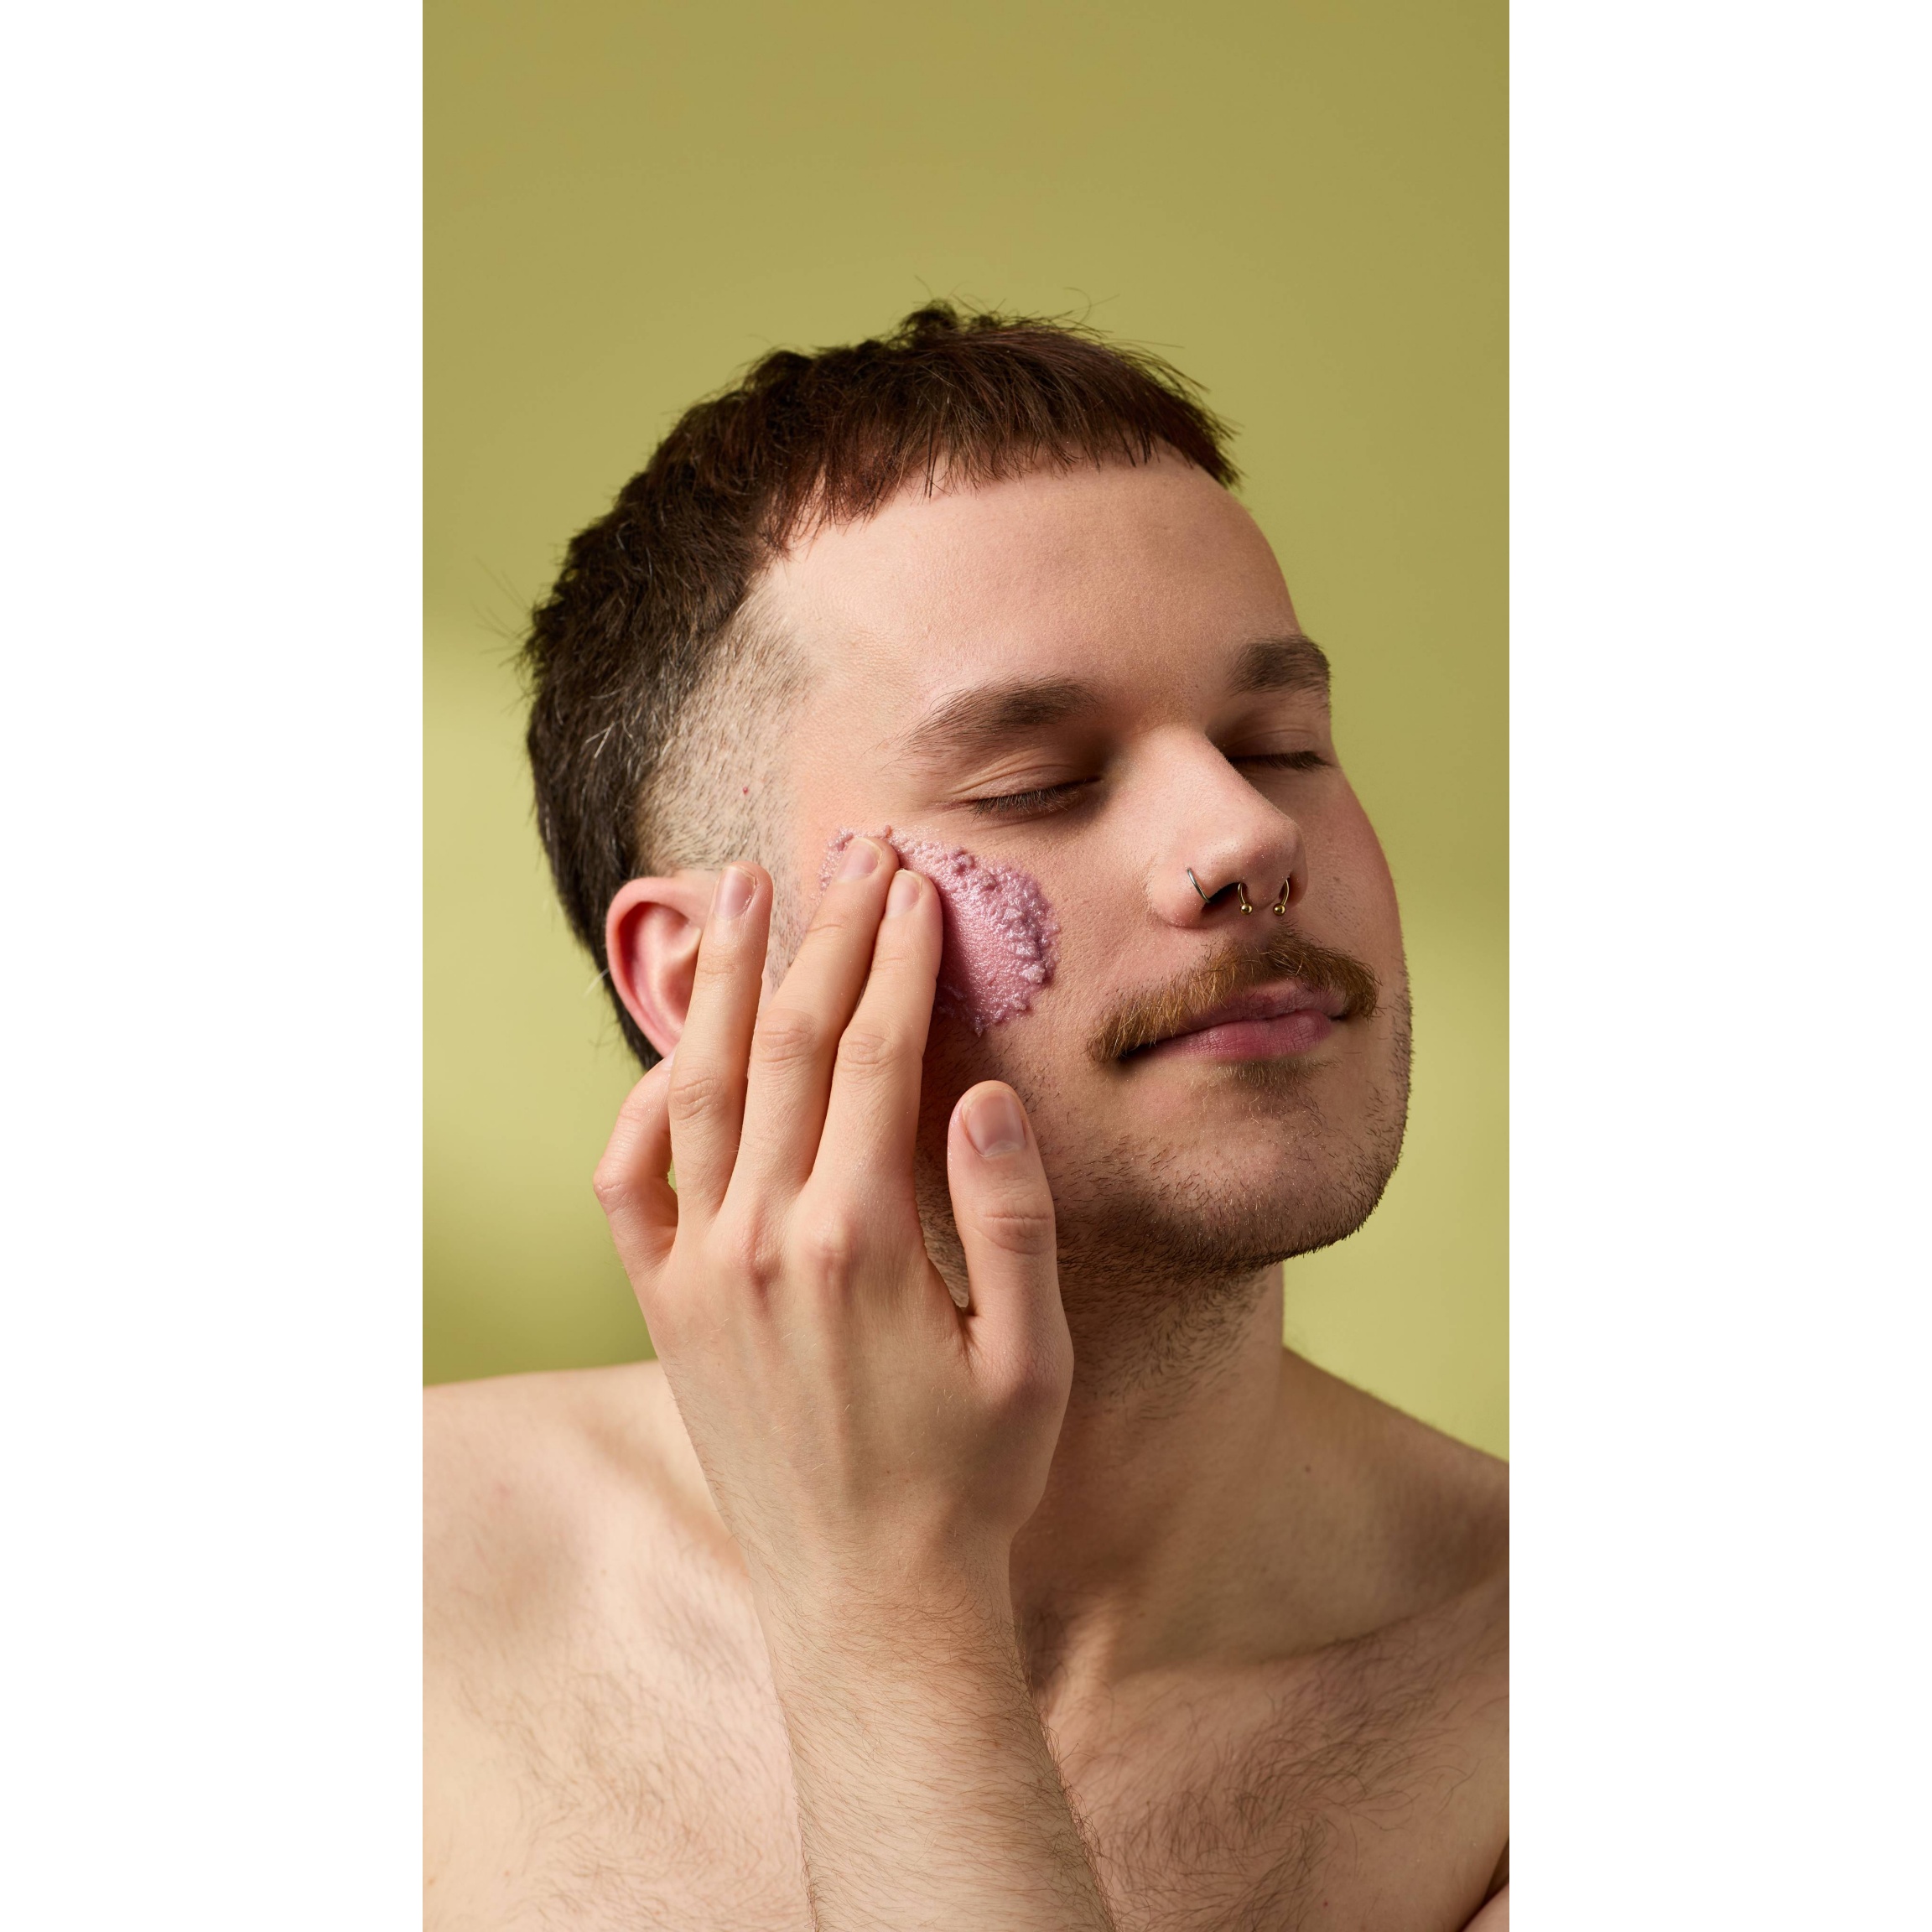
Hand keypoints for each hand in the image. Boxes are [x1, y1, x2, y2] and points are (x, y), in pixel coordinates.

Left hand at [592, 839, 1072, 1627]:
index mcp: (859, 1239)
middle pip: (787, 1043)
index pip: (874, 1053)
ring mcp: (700, 1270)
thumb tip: (985, 1091)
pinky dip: (644, 1103)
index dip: (896, 957)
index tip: (914, 884)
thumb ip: (1007, 1216)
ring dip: (722, 980)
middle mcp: (763, 1239)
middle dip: (821, 933)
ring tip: (741, 887)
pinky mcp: (665, 1308)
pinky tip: (676, 1050)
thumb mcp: (1032, 1353)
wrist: (867, 1597)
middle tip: (848, 850)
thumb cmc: (970, 1478)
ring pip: (699, 1086)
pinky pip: (629, 1181)